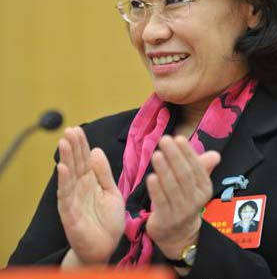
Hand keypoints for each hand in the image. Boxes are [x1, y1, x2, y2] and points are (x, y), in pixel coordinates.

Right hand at [57, 127, 124, 263]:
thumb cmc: (108, 221)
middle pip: (75, 163)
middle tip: (69, 130)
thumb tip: (96, 150)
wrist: (106, 248)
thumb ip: (104, 172)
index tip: (77, 129)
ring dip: (66, 159)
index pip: (84, 159)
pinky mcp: (70, 214)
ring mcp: (73, 200)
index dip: (81, 144)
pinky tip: (63, 168)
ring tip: (64, 142)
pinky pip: (66, 196)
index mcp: (90, 181)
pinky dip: (64, 181)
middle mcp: (79, 188)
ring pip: (68, 176)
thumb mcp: (112, 192)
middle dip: (72, 147)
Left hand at [145, 135, 219, 259]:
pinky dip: (156, 189)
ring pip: (172, 187)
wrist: (177, 233)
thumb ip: (202, 166)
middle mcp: (195, 200)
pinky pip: (161, 202)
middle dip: (174, 156)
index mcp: (204, 188)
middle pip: (184, 175)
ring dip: (164, 169)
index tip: (178, 138)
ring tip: (156, 154)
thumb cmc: (184, 199)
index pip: (197, 168)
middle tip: (164, 140)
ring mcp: (180, 211)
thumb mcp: (195, 183)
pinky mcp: (166, 220)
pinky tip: (150, 176)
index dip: (187, 152)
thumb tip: (215, 155)